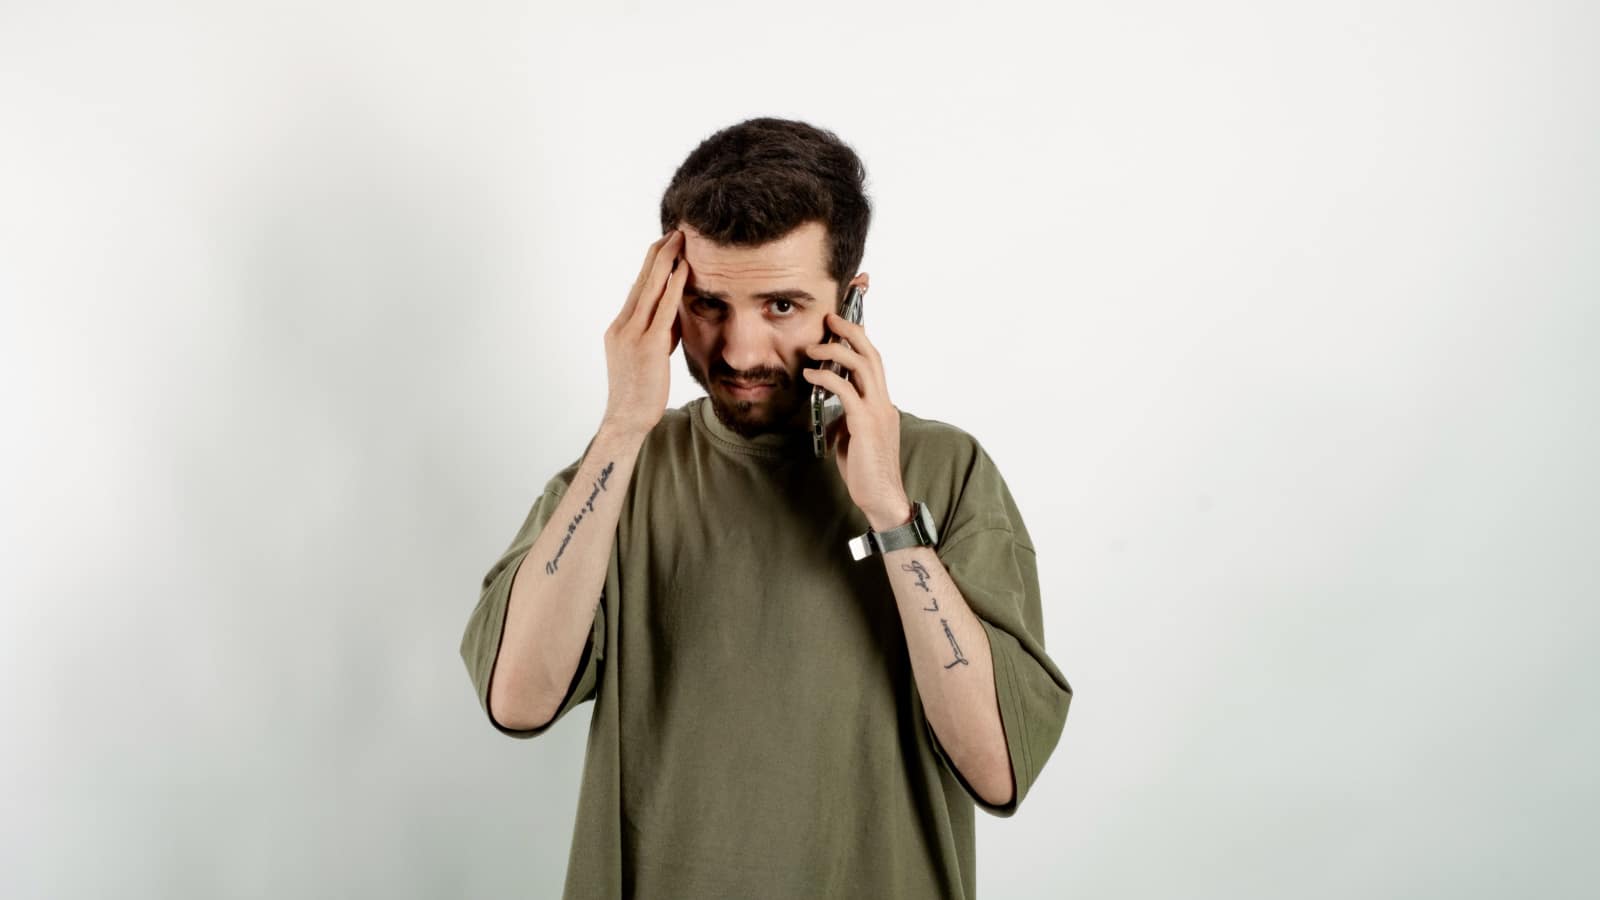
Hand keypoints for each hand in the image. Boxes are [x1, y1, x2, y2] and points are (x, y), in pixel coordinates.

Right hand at [602, 229, 687, 437]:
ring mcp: (633, 334)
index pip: (637, 287)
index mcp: (619, 327)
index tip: (665, 244)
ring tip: (679, 239)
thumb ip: (659, 332)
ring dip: (666, 260)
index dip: (652, 264)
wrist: (627, 419)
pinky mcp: (648, 346)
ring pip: (650, 288)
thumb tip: (674, 314)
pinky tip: (684, 269)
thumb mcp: (648, 356)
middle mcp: (622, 325)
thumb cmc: (641, 392)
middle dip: (659, 253)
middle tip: (674, 231)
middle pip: (642, 280)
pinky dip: (673, 286)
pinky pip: (663, 309)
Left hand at [801, 311, 911, 530]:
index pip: (874, 362)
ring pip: (862, 365)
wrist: (882, 497)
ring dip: (835, 350)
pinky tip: (810, 375)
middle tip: (830, 318)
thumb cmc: (866, 470)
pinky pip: (845, 391)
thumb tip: (830, 405)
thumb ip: (846, 417)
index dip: (860, 340)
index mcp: (882, 403)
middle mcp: (883, 402)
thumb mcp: (853, 436)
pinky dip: (826, 378)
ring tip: (813, 346)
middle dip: (851, 331)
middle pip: (871, 354)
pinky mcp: (865, 424)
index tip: (842, 325)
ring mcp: (877, 411)